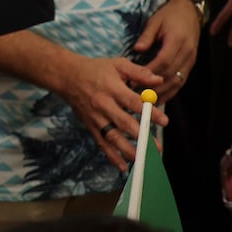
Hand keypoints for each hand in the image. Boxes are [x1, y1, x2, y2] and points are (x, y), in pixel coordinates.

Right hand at [56, 55, 166, 171]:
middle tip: (157, 148)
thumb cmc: (95, 69)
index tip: (164, 121)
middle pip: (124, 123)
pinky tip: (122, 166)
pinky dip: (111, 156)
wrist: (67, 76)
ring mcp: (95, 117)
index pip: (133, 102)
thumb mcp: (117, 64)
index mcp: (112, 88)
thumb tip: (158, 80)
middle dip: (142, 137)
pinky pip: (101, 143)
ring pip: (112, 137)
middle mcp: (103, 104)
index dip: (149, 113)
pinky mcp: (90, 126)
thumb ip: (139, 72)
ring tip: (142, 160)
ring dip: (128, 150)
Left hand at [133, 0, 200, 103]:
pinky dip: (171, 91)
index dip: (149, 73)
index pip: (163, 62)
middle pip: (170, 74)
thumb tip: (137, 49)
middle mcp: (187, 52)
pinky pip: (182, 80)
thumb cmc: (169, 15)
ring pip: (178, 81)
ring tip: (148, 102)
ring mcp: (191, 59)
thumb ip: (146, 36)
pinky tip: (160, 98)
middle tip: (138, 96)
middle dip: (154, 87)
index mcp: (177, 40)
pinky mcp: (191, 63)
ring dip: (163, 93)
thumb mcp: (155, 21)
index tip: (135, 82)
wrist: (189, 11)